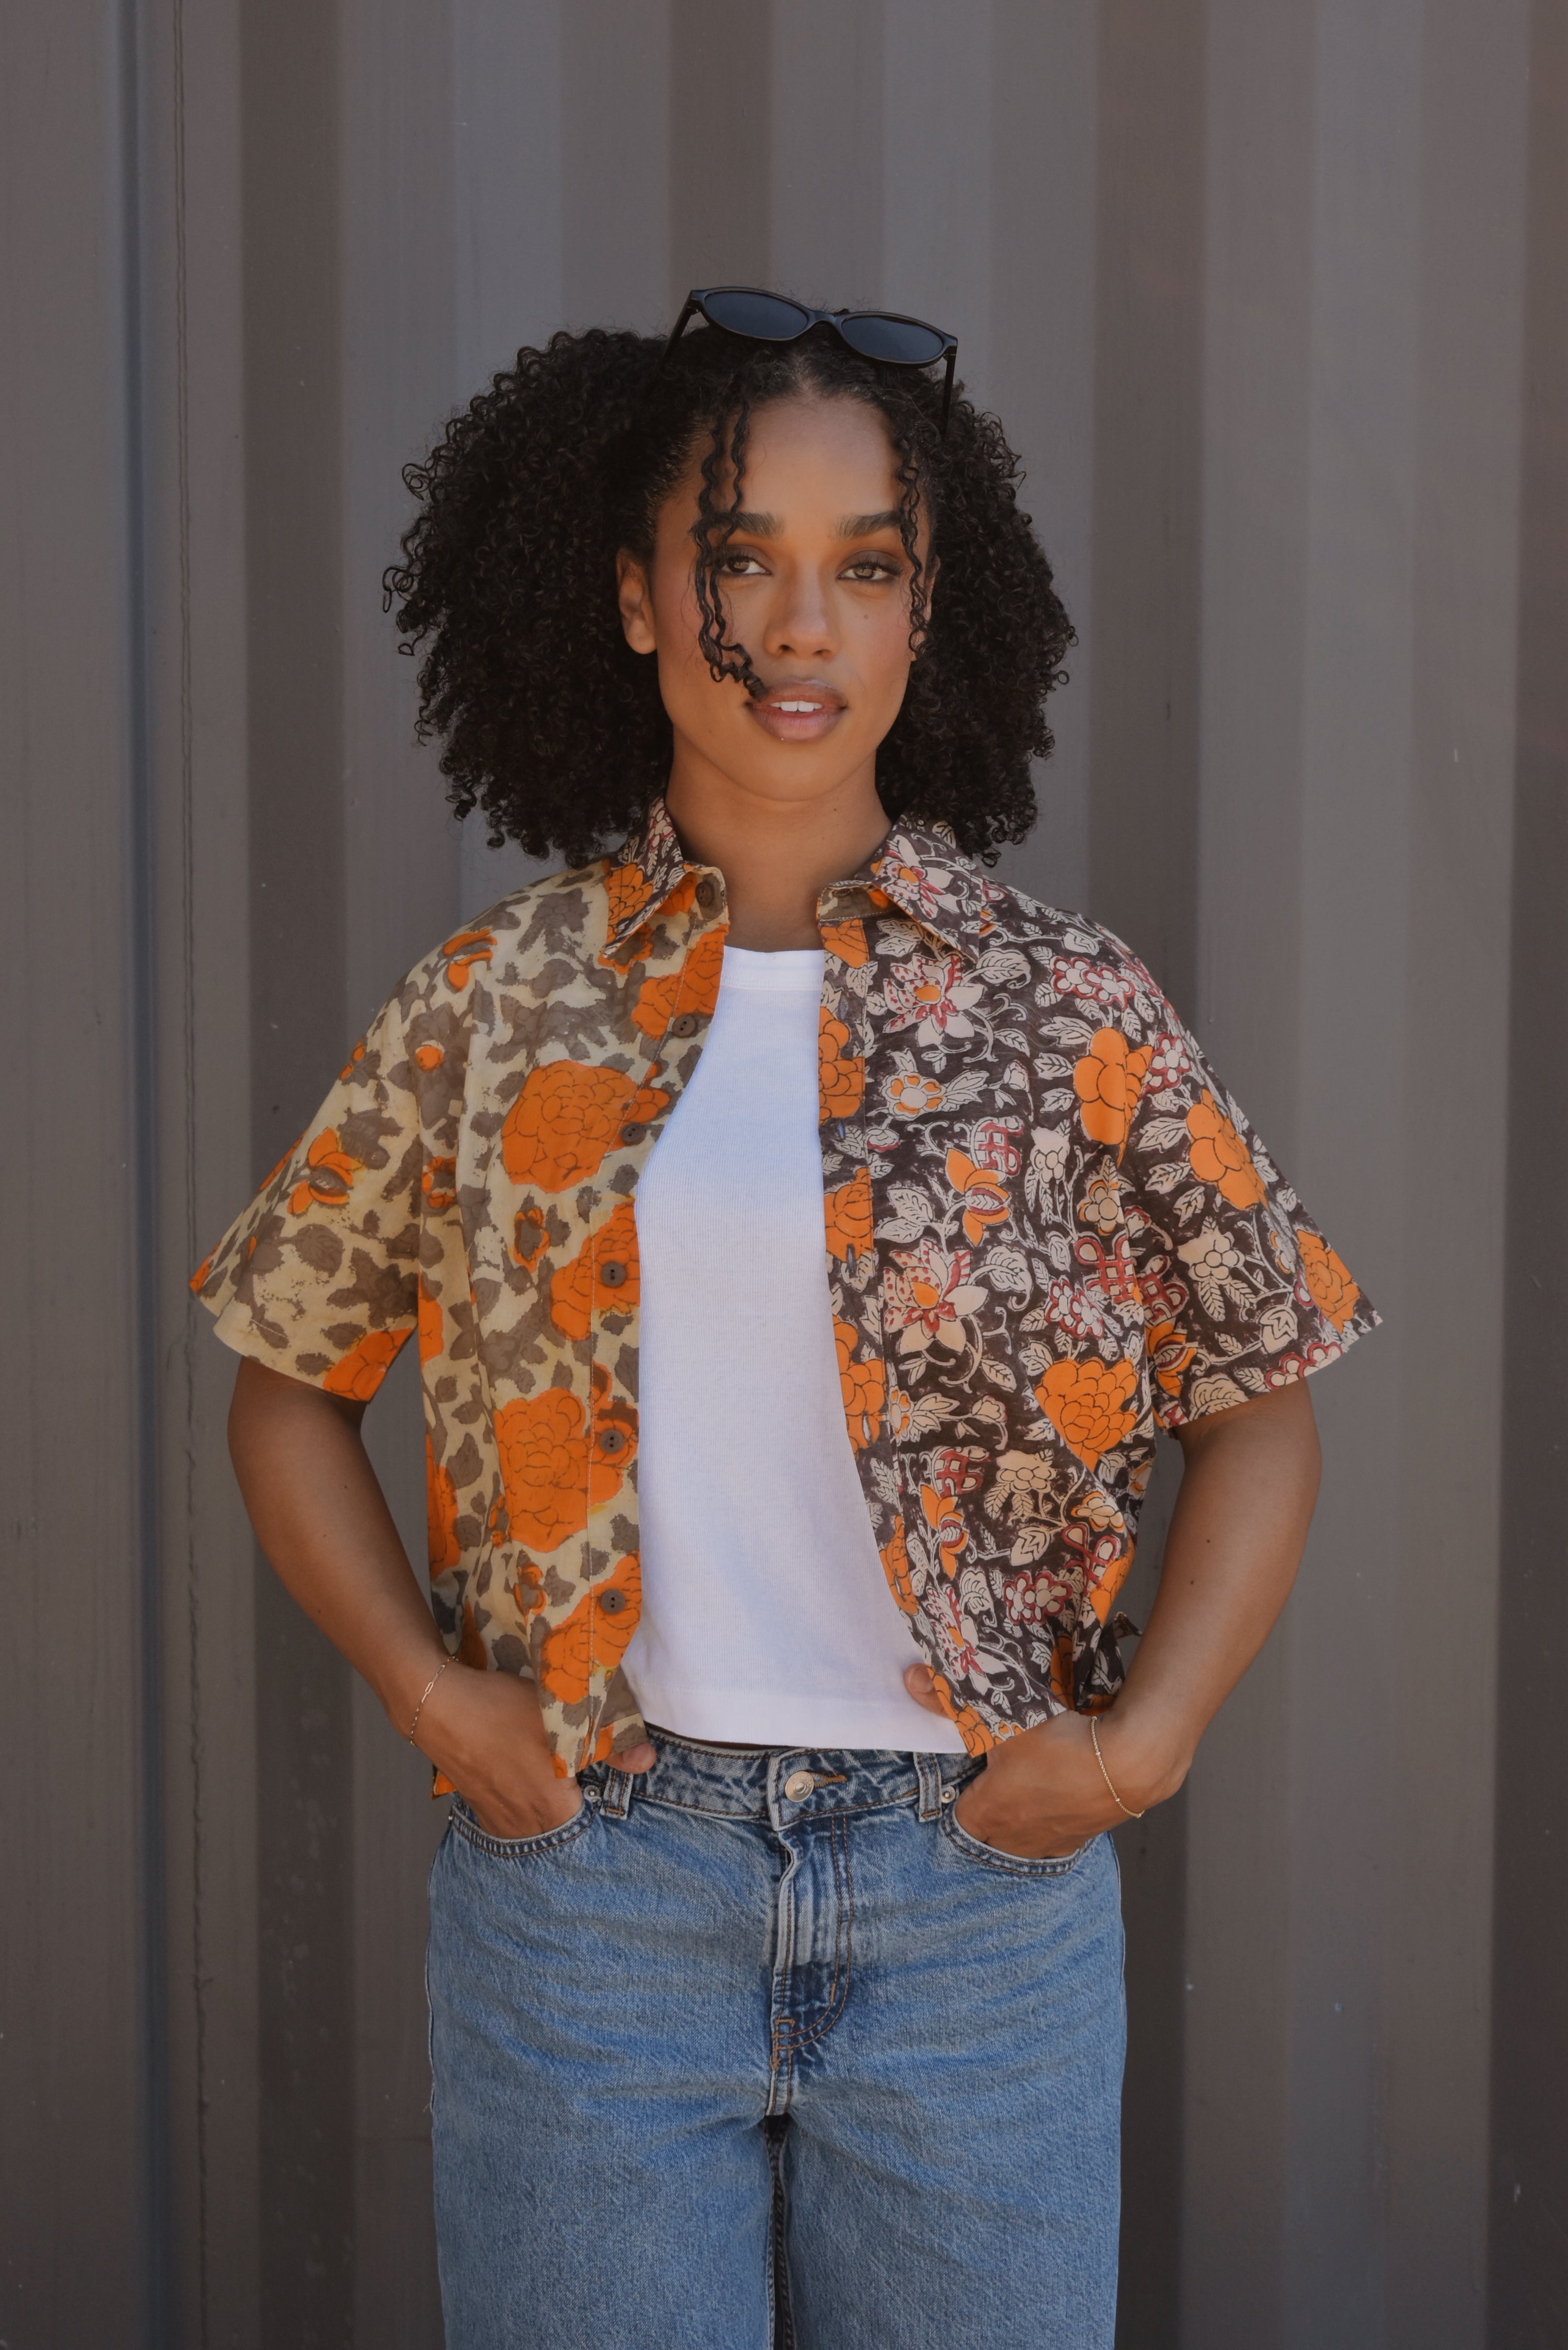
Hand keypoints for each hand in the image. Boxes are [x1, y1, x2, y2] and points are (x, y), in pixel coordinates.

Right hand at [403, 1662, 654, 1840]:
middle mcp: (525, 1829)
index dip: (610, 1802)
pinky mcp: (483, 1811)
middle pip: (572, 1824)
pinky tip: (531, 1772)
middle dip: (585, 1800)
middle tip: (588, 1770)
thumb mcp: (563, 1720)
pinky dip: (532, 1799)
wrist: (438, 1705)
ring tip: (561, 1771)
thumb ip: (611, 1746)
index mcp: (552, 1814)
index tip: (611, 1782)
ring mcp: (500, 1823)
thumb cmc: (501, 1711)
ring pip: (544, 1821)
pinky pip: (519, 1816)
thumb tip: (648, 1761)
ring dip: (557, 1800)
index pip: (598, 1825)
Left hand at [904, 1663, 1183, 1860]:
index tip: (961, 1777)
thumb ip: (949, 1701)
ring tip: (1025, 1788)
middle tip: (990, 1780)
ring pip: (1026, 1838)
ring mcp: (1055, 1841)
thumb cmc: (1059, 1745)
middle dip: (985, 1812)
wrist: (1128, 1761)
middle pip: (989, 1834)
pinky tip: (1061, 1795)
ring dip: (1021, 1818)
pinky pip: (1060, 1835)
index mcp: (991, 1813)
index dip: (955, 1799)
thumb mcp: (1000, 1718)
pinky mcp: (1085, 1836)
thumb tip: (909, 1681)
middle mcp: (1018, 1837)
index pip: (958, 1822)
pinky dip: (1055, 1818)